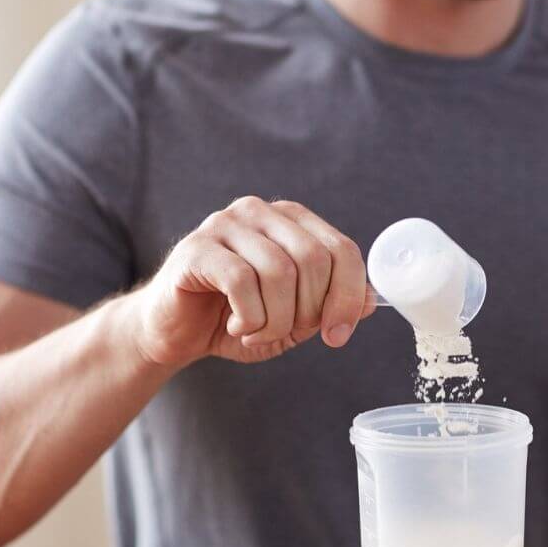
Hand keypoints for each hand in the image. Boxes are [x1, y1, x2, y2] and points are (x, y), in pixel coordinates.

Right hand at [128, 196, 372, 366]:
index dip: (349, 297)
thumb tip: (372, 303)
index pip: (342, 250)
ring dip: (277, 319)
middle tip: (289, 332)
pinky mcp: (197, 248)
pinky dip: (250, 318)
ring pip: (279, 272)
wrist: (175, 332)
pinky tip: (238, 326)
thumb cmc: (237, 319)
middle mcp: (260, 212)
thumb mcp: (295, 319)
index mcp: (292, 221)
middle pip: (315, 259)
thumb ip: (331, 306)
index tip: (337, 334)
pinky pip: (242, 282)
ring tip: (258, 332)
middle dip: (311, 310)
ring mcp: (225, 224)